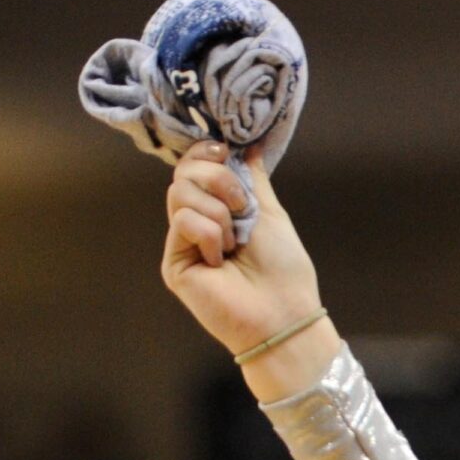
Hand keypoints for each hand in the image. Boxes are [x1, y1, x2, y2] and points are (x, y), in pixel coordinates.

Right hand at [158, 138, 337, 400]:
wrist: (284, 313)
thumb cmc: (285, 269)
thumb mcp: (270, 214)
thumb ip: (253, 180)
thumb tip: (248, 146)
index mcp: (220, 209)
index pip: (195, 167)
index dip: (204, 153)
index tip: (223, 150)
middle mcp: (197, 223)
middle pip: (184, 174)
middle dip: (218, 180)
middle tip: (243, 208)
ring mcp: (183, 242)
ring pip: (180, 194)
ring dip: (219, 212)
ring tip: (236, 242)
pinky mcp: (174, 262)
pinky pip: (183, 222)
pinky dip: (210, 234)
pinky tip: (221, 259)